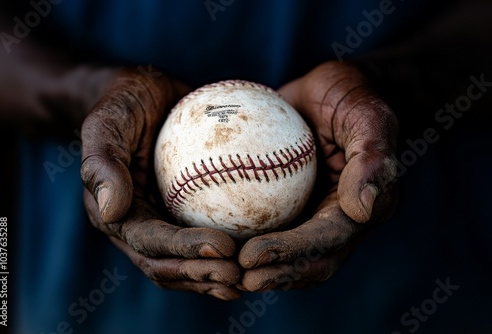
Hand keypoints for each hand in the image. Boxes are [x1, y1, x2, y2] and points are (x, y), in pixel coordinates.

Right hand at [81, 68, 240, 299]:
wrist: (139, 94)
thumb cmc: (122, 103)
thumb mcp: (106, 122)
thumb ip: (102, 164)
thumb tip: (113, 213)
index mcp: (115, 215)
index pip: (150, 242)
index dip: (184, 251)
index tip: (224, 248)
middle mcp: (136, 226)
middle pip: (167, 264)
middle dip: (201, 275)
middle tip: (239, 276)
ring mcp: (159, 222)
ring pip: (186, 261)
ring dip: (213, 276)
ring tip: (248, 278)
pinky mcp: (180, 213)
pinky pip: (205, 233)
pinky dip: (226, 250)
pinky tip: (257, 249)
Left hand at [238, 61, 398, 290]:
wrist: (333, 89)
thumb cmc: (352, 96)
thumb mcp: (367, 115)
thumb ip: (372, 160)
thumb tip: (361, 212)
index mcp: (362, 208)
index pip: (327, 241)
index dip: (291, 254)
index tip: (250, 257)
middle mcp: (339, 219)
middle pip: (309, 261)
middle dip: (274, 274)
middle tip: (233, 274)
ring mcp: (316, 213)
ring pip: (289, 253)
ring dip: (260, 267)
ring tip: (221, 268)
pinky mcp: (293, 203)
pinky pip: (269, 224)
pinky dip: (245, 237)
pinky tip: (211, 234)